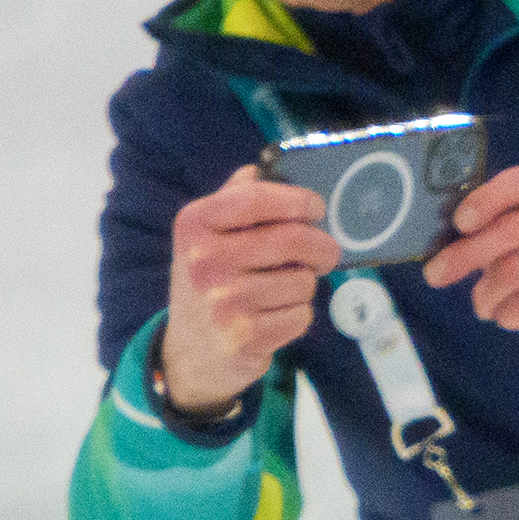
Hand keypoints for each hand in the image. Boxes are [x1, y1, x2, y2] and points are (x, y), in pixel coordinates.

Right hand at [153, 166, 337, 417]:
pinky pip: (301, 315)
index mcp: (194, 224)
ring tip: (283, 288)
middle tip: (327, 252)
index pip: (257, 198)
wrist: (191, 350)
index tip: (317, 207)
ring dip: (305, 284)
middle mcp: (204, 260)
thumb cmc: (209, 281)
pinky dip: (298, 314)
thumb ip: (233, 201)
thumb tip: (262, 169)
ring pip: (302, 281)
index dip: (298, 200)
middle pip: (292, 240)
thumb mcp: (205, 236)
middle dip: (321, 245)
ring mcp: (224, 301)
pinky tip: (276, 315)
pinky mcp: (246, 336)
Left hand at [417, 166, 518, 377]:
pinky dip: (505, 314)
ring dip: (486, 294)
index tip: (459, 223)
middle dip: (465, 255)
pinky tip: (509, 316)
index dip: (485, 200)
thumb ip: (497, 223)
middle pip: (511, 230)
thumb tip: (442, 232)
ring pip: (513, 270)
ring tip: (483, 305)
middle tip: (435, 275)